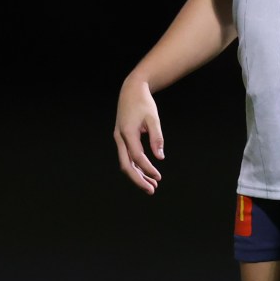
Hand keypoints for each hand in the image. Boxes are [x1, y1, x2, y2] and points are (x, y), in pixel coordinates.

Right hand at [113, 78, 164, 194]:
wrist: (131, 90)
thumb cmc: (144, 103)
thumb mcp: (153, 118)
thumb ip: (157, 137)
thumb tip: (160, 157)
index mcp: (127, 133)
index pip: (137, 157)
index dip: (147, 168)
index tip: (159, 177)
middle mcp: (120, 139)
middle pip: (126, 165)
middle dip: (138, 179)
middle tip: (152, 190)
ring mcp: (119, 139)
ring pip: (126, 163)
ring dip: (137, 174)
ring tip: (151, 185)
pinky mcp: (122, 138)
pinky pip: (127, 156)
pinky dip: (136, 165)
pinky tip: (146, 172)